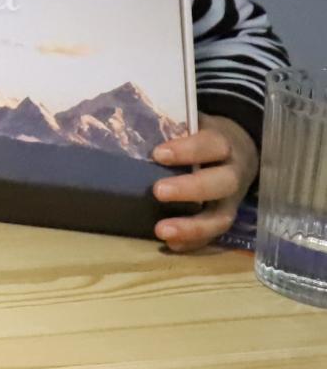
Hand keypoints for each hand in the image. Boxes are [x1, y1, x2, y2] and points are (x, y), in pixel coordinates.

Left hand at [150, 120, 257, 250]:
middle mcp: (233, 173)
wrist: (240, 149)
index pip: (211, 144)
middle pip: (222, 183)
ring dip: (193, 227)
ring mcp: (232, 200)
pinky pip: (215, 235)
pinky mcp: (226, 217)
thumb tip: (127, 123)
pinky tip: (172, 245)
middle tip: (158, 191)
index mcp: (224, 144)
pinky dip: (194, 242)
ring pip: (222, 217)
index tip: (158, 154)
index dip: (188, 150)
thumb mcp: (194, 123)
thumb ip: (171, 125)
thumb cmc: (203, 135)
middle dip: (191, 189)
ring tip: (162, 231)